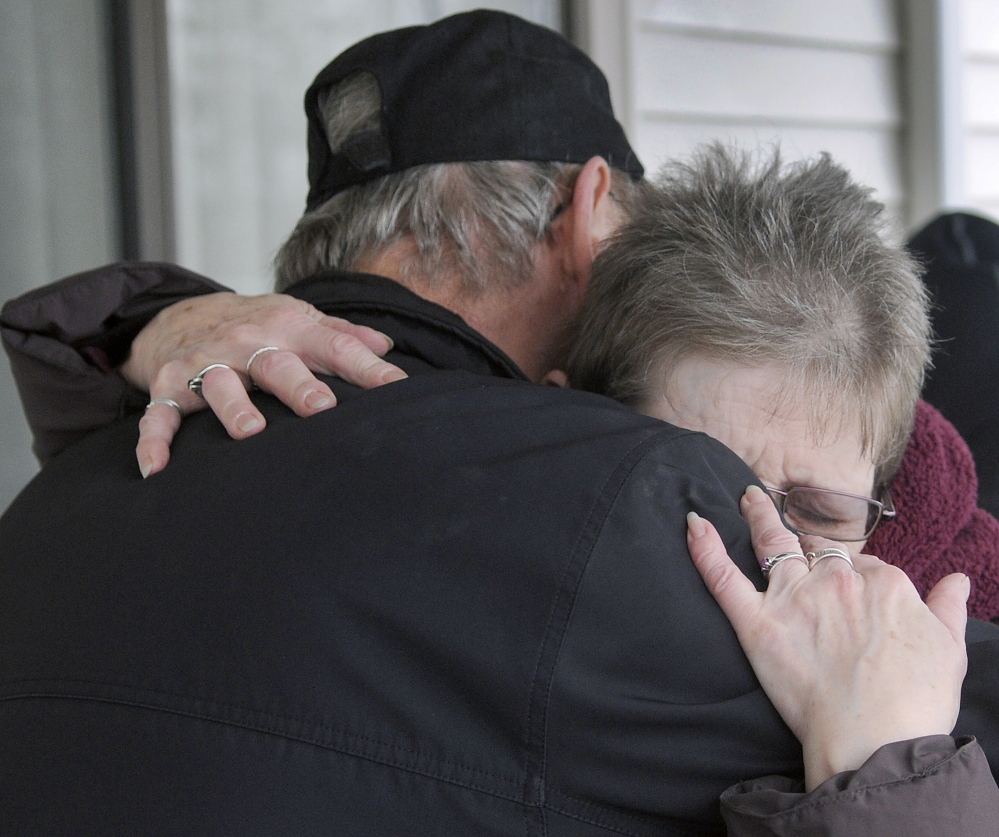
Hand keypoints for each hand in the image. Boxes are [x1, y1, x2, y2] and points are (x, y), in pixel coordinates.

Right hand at [124, 293, 407, 476]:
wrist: (181, 312)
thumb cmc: (256, 324)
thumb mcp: (300, 319)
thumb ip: (343, 336)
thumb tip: (389, 347)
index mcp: (288, 328)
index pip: (334, 347)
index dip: (367, 368)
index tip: (397, 387)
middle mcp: (248, 344)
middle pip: (276, 363)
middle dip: (298, 385)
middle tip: (321, 408)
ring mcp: (206, 364)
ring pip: (220, 385)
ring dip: (234, 408)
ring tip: (251, 433)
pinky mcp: (170, 385)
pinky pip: (160, 414)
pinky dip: (154, 441)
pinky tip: (157, 469)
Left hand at [687, 484, 968, 790]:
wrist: (876, 741)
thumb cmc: (916, 703)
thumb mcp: (950, 650)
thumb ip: (948, 608)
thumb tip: (955, 580)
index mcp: (883, 584)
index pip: (863, 566)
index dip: (856, 577)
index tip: (850, 589)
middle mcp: (836, 580)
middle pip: (817, 549)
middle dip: (808, 541)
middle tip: (796, 534)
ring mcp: (794, 598)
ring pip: (773, 544)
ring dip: (759, 516)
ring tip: (748, 496)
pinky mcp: (758, 623)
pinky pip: (724, 577)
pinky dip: (705, 549)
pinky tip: (693, 523)